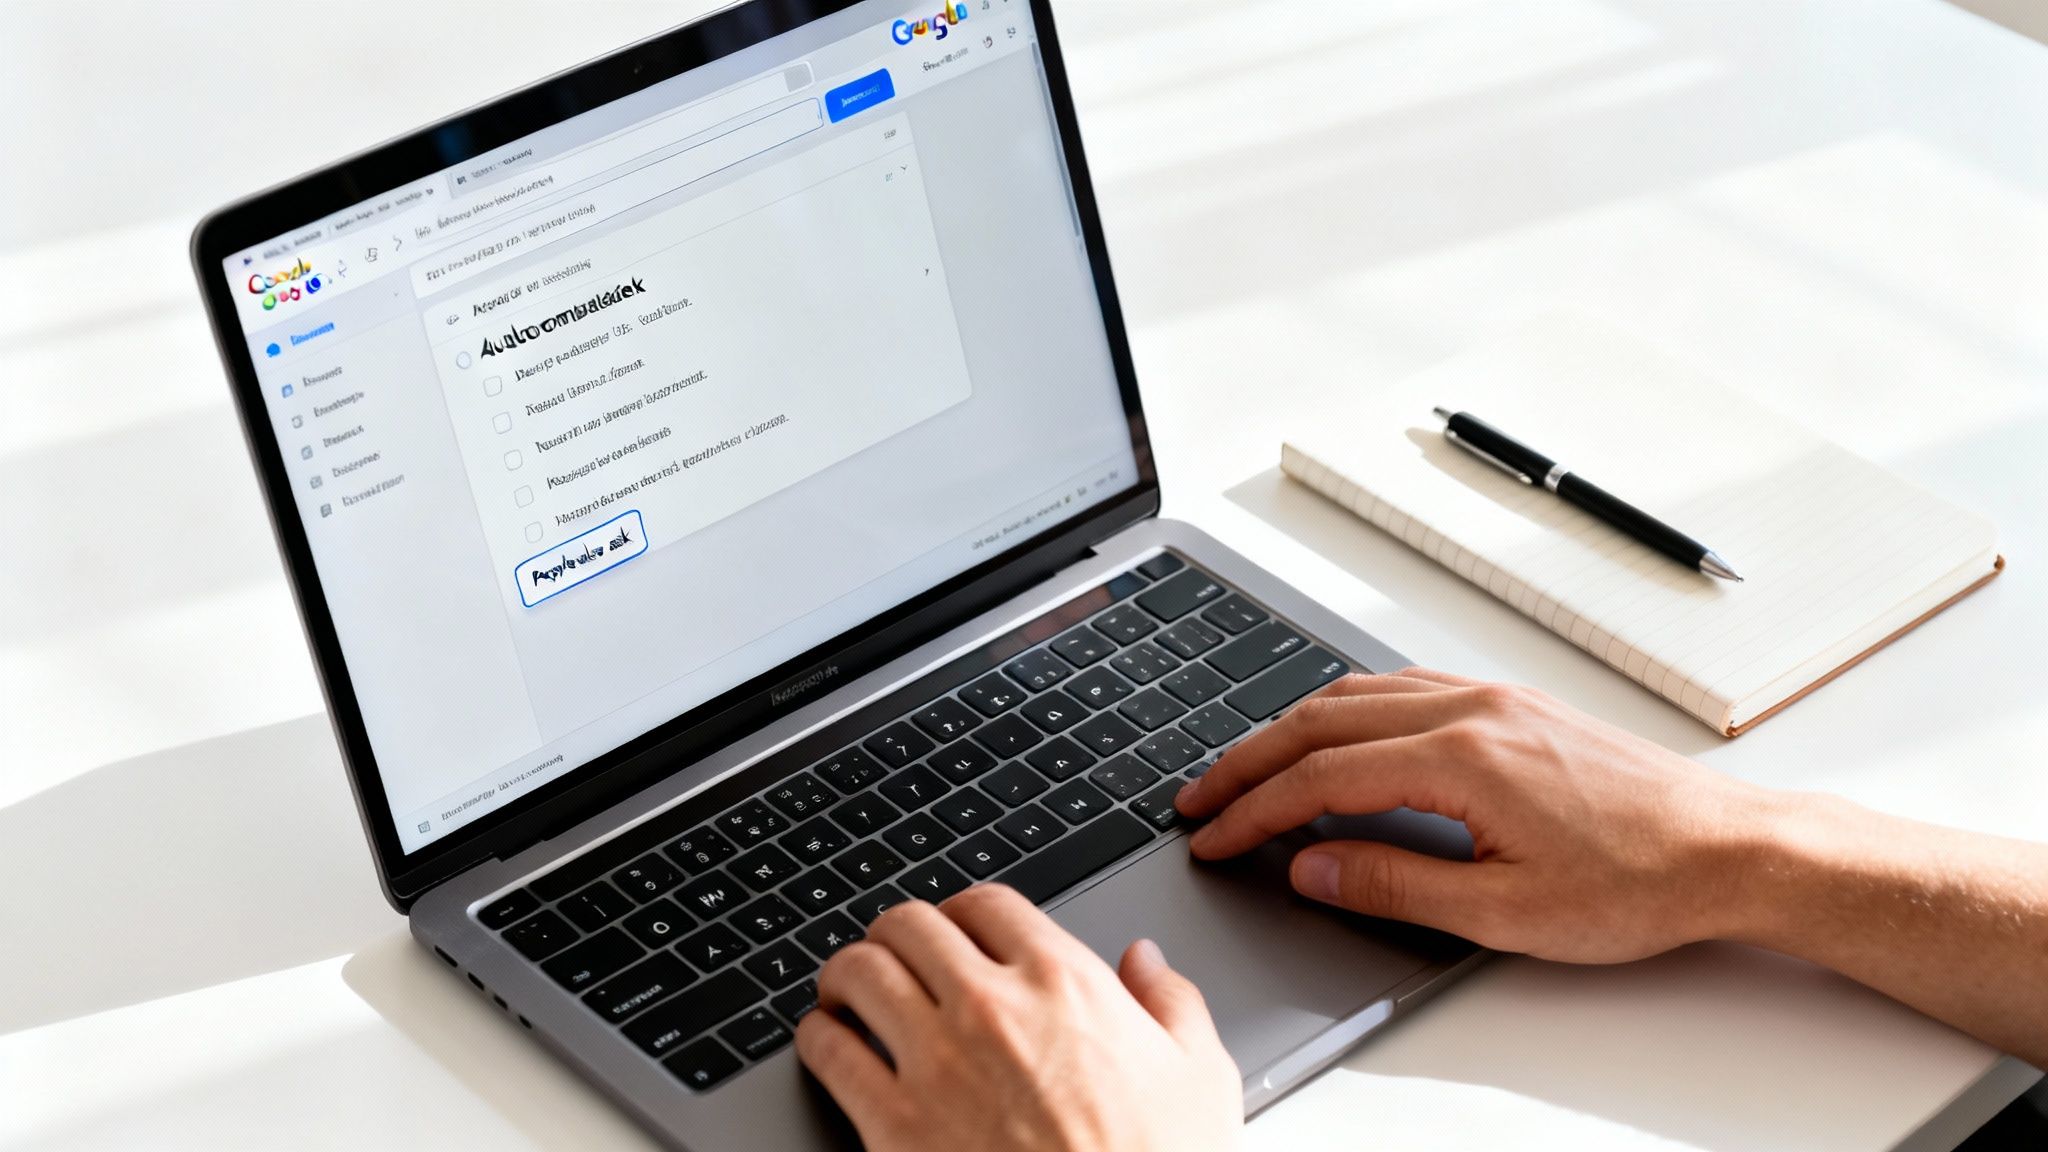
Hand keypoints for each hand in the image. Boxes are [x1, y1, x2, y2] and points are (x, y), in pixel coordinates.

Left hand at [794, 885, 1240, 1151]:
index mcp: (1065, 983)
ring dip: (846, 974)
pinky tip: (826, 1044)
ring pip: (858, 972)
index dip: (964, 912)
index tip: (957, 930)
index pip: (988, 904)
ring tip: (846, 990)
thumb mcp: (1200, 1077)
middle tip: (895, 954)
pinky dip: (817, 1038)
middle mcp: (993, 1006)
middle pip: (910, 924)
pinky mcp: (893, 1124)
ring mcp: (936, 1062)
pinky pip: (829, 1051)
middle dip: (897, 934)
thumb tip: (1145, 961)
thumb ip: (1171, 1003)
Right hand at [1175, 668, 1772, 962]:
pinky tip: (1336, 731)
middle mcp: (1471, 710)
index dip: (1255, 810)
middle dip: (1250, 760)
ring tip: (1249, 768)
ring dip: (1292, 728)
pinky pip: (1402, 685)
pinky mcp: (1514, 703)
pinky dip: (1346, 708)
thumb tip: (1315, 867)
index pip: (1322, 777)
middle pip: (1323, 719)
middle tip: (1202, 799)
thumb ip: (1397, 887)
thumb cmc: (1639, 882)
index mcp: (1463, 758)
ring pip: (1358, 692)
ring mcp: (1494, 698)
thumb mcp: (1506, 913)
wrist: (1729, 848)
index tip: (1213, 835)